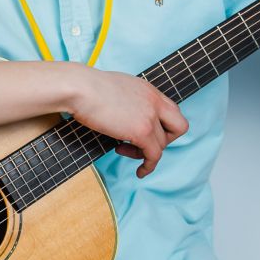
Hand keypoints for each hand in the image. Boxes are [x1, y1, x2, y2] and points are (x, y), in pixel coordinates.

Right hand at [66, 65, 188, 177]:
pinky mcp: (142, 131)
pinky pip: (154, 155)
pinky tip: (140, 171)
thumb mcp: (117, 88)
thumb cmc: (87, 87)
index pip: (171, 110)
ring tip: (123, 148)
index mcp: (150, 91)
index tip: (144, 131)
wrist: (80, 87)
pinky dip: (148, 166)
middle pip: (179, 126)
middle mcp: (155, 102)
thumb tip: (125, 114)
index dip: (162, 125)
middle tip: (143, 143)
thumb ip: (129, 100)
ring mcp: (151, 117)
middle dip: (165, 139)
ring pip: (162, 144)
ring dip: (144, 153)